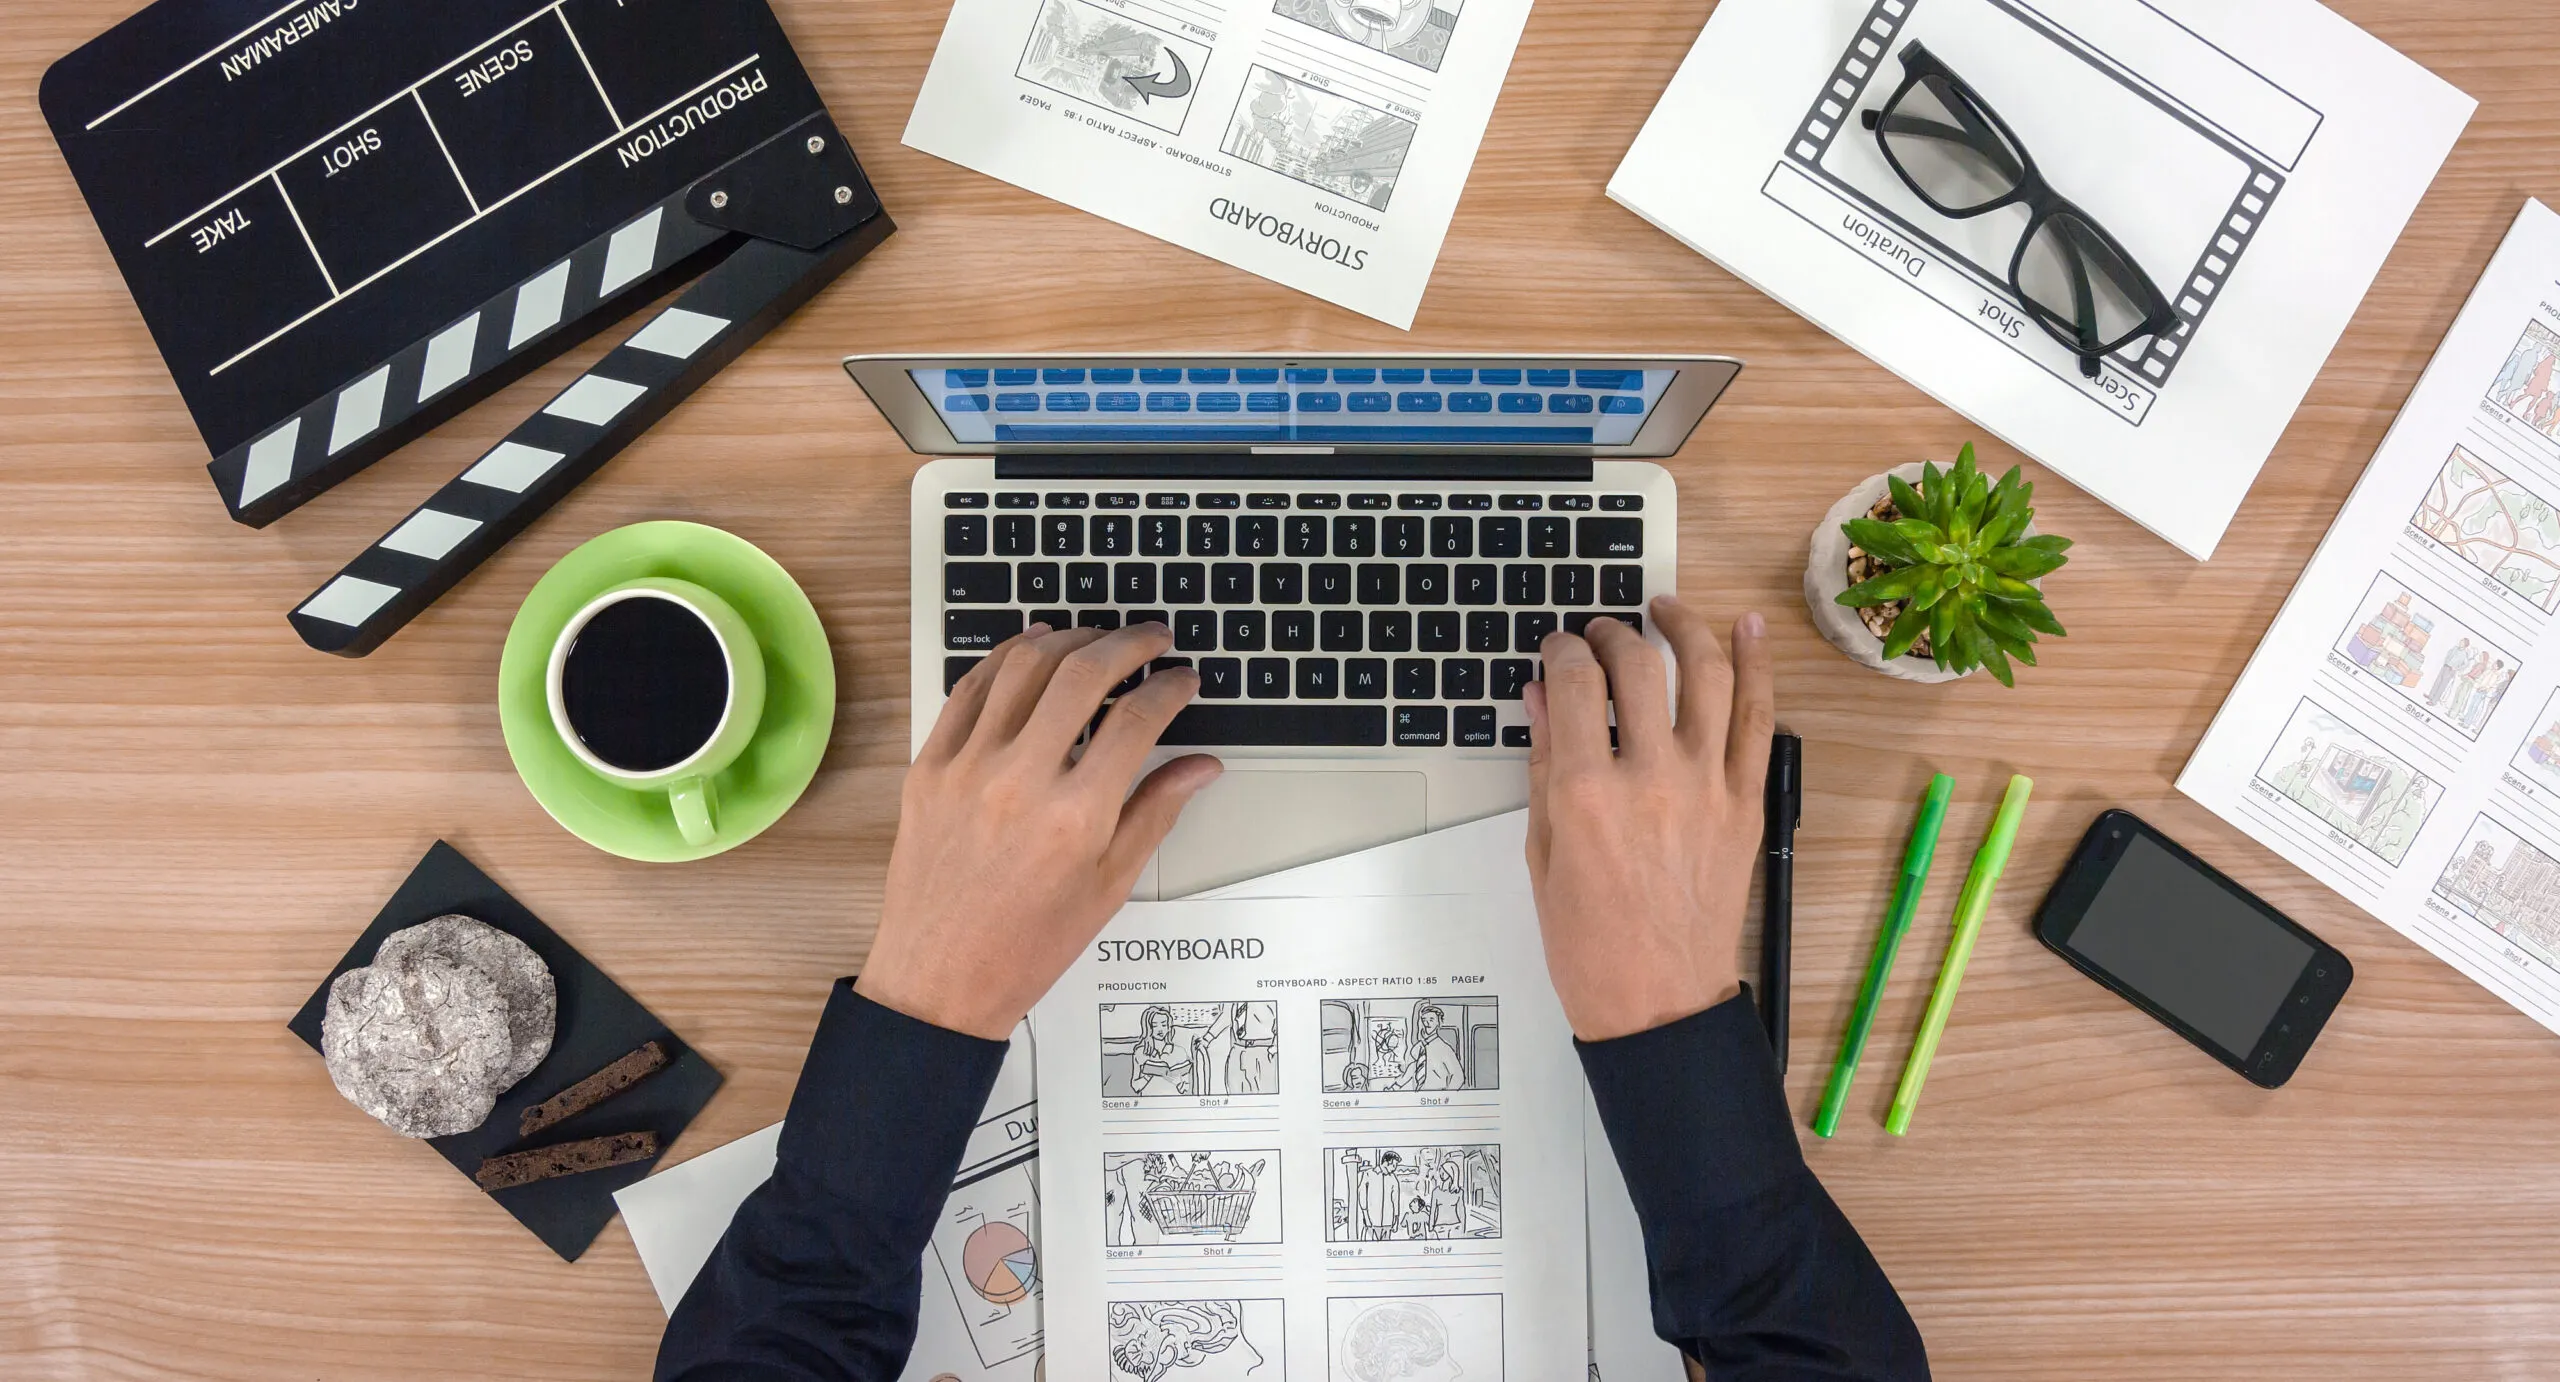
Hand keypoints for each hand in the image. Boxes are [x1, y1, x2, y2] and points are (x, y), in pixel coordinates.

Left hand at [857, 624, 1222, 1038]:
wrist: (940, 980)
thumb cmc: (1025, 944)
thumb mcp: (1109, 885)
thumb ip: (1156, 812)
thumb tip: (1200, 766)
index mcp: (1076, 816)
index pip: (1137, 718)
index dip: (1170, 686)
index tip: (1183, 678)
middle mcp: (1020, 781)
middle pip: (1082, 673)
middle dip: (1128, 643)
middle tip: (1152, 637)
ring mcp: (967, 769)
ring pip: (1022, 666)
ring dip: (1067, 638)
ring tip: (1096, 636)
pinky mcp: (929, 767)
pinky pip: (969, 690)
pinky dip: (1004, 658)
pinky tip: (1031, 649)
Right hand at [1523, 597, 1775, 1041]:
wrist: (1659, 1003)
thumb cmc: (1592, 944)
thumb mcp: (1544, 852)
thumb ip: (1546, 765)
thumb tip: (1540, 699)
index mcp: (1586, 794)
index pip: (1573, 685)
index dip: (1561, 652)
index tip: (1557, 649)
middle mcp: (1650, 780)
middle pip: (1636, 667)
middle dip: (1612, 634)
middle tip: (1600, 633)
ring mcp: (1707, 788)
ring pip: (1706, 676)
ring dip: (1685, 628)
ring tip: (1665, 609)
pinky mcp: (1746, 804)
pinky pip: (1758, 718)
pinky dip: (1756, 665)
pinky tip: (1746, 629)